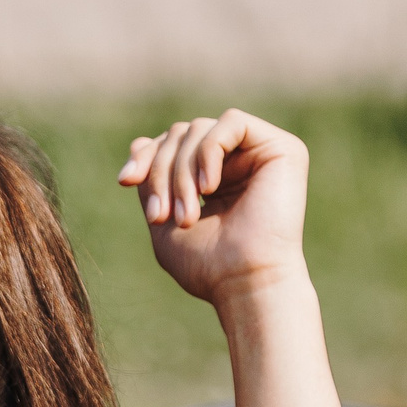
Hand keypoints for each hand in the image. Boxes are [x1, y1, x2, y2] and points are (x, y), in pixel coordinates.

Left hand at [119, 110, 310, 309]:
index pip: (171, 144)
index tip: (125, 181)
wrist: (244, 284)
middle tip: (160, 216)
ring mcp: (260, 152)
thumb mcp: (164, 222)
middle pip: (181, 134)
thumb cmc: (207, 266)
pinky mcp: (281, 147)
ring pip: (200, 128)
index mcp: (213, 177)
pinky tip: (209, 188)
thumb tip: (138, 141)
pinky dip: (209, 152)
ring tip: (185, 216)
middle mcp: (237, 160)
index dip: (146, 156)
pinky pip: (231, 122)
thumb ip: (151, 184)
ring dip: (181, 171)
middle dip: (161, 171)